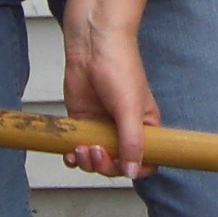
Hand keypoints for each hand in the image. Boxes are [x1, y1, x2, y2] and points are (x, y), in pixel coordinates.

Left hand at [60, 12, 157, 179]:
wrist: (92, 44)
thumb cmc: (120, 66)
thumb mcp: (130, 108)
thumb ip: (132, 142)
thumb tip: (131, 172)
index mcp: (146, 127)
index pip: (147, 161)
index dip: (134, 169)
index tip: (120, 165)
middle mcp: (125, 130)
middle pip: (118, 165)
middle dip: (105, 164)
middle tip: (96, 151)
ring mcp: (103, 127)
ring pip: (97, 160)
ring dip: (87, 162)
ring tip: (82, 148)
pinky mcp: (83, 122)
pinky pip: (79, 148)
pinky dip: (73, 156)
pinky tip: (70, 152)